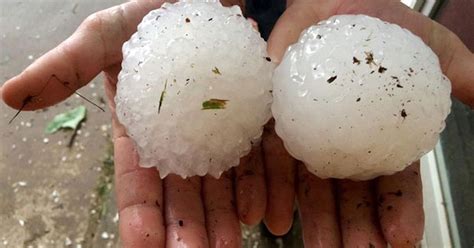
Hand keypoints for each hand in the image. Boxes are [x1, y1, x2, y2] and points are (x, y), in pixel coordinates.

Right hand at [0, 0, 254, 246]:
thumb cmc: (152, 11)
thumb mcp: (104, 34)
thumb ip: (66, 66)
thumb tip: (9, 96)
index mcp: (142, 130)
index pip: (137, 182)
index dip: (140, 215)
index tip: (145, 246)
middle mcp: (180, 138)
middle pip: (183, 192)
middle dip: (188, 228)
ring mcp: (219, 131)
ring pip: (221, 183)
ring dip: (225, 217)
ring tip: (232, 244)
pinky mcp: (252, 117)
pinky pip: (256, 155)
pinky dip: (258, 184)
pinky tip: (264, 211)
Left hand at [265, 0, 473, 246]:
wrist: (337, 3)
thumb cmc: (386, 27)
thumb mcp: (434, 50)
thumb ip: (462, 79)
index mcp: (382, 138)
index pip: (394, 182)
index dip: (398, 210)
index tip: (402, 238)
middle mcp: (344, 145)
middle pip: (349, 195)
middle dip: (353, 228)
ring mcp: (307, 137)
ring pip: (309, 187)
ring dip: (311, 220)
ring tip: (314, 246)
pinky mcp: (275, 123)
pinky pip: (268, 160)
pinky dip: (267, 189)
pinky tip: (269, 217)